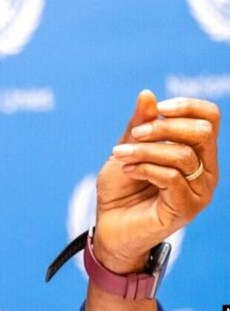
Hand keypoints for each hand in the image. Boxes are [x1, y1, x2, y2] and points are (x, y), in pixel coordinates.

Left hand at [93, 90, 219, 273]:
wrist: (109, 225)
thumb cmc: (121, 188)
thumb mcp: (127, 148)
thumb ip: (138, 125)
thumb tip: (148, 94)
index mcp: (197, 152)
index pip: (210, 117)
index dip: (186, 106)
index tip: (157, 109)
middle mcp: (206, 170)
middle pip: (202, 132)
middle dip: (163, 128)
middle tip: (134, 134)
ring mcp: (199, 191)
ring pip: (183, 155)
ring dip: (145, 150)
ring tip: (120, 154)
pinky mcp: (185, 209)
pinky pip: (171, 178)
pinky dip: (145, 168)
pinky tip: (128, 170)